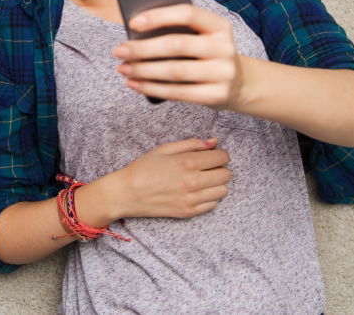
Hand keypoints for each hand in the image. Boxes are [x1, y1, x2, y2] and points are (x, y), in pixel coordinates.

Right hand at [110, 138, 230, 218]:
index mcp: (188, 162)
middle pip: (226, 175)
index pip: (222, 158)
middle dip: (219, 168)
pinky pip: (213, 205)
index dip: (219, 154)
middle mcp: (193, 182)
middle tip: (206, 167)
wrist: (127, 193)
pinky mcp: (188, 212)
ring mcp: (192, 199)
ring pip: (223, 191)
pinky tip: (195, 191)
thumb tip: (214, 141)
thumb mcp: (165, 148)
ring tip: (201, 180)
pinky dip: (208, 197)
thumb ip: (192, 144)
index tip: (212, 155)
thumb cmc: (144, 168)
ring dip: (216, 184)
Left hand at [112, 3, 244, 108]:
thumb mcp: (202, 37)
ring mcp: (223, 73)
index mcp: (219, 25)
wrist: (240, 84)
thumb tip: (135, 34)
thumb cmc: (208, 55)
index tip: (133, 23)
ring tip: (123, 68)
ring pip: (174, 71)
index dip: (159, 17)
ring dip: (143, 70)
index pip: (187, 14)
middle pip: (176, 45)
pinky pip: (178, 93)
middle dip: (142, 48)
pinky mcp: (217, 95)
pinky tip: (135, 84)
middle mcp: (224, 47)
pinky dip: (151, 88)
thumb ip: (178, 32)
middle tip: (119, 51)